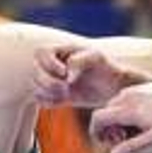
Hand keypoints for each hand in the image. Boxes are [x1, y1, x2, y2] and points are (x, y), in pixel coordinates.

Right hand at [34, 44, 151, 107]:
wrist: (116, 88)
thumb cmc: (108, 67)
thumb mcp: (98, 58)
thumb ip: (80, 61)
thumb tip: (66, 76)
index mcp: (61, 51)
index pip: (40, 53)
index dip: (48, 64)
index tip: (64, 72)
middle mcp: (54, 65)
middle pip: (35, 72)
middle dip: (49, 82)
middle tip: (67, 87)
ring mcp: (54, 81)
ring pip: (36, 87)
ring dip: (49, 92)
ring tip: (67, 93)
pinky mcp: (57, 96)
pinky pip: (41, 99)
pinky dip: (49, 101)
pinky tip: (65, 100)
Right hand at [91, 82, 151, 152]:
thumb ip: (133, 147)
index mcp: (129, 109)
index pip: (98, 118)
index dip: (96, 132)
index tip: (106, 143)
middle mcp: (129, 96)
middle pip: (106, 112)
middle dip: (109, 128)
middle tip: (124, 140)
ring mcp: (137, 90)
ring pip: (115, 105)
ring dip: (118, 119)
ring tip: (135, 132)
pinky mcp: (145, 87)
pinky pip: (127, 98)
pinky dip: (126, 110)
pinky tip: (142, 120)